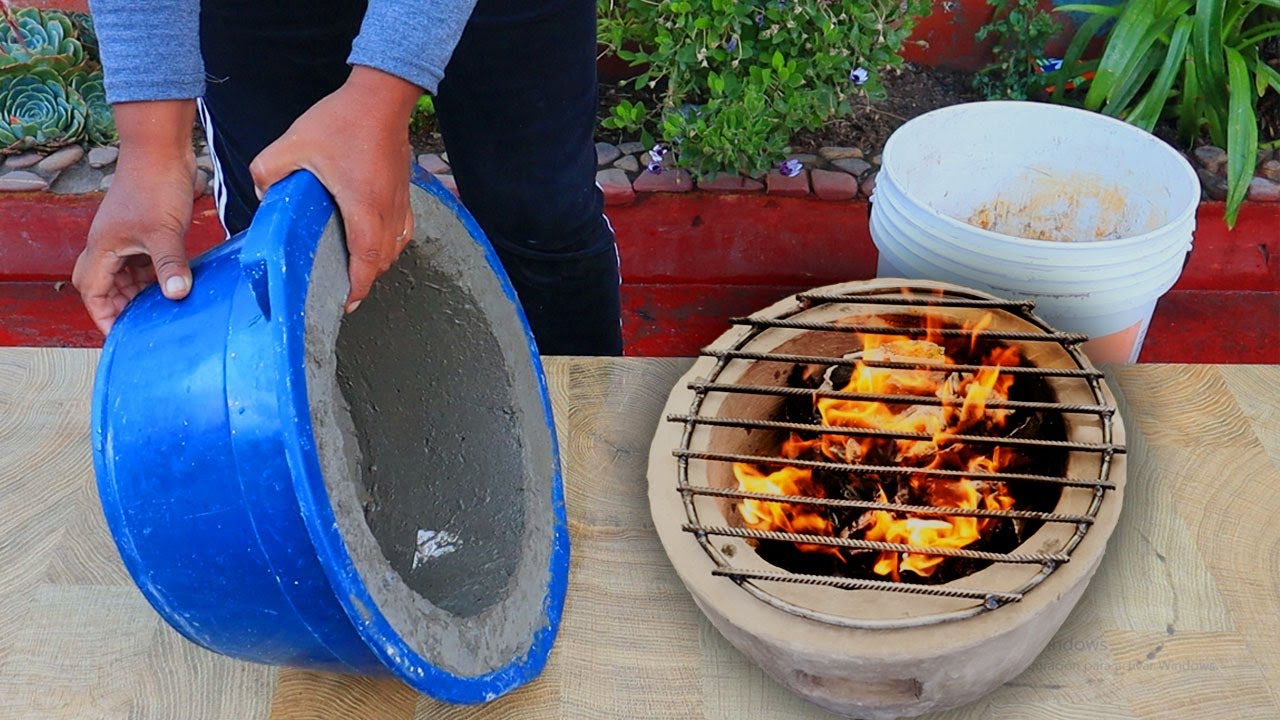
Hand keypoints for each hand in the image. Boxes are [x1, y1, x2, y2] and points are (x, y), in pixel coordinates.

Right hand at [73, 100, 197, 334]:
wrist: (161, 150)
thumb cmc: (155, 186)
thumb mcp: (165, 233)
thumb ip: (169, 266)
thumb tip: (177, 296)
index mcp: (103, 247)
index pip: (93, 292)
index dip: (104, 315)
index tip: (121, 335)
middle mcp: (108, 244)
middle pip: (106, 286)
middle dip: (122, 306)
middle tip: (147, 323)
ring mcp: (126, 236)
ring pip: (125, 274)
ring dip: (141, 290)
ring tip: (164, 307)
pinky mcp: (143, 229)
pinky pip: (142, 261)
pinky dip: (154, 274)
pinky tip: (174, 281)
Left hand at [250, 66, 420, 311]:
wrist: (382, 97)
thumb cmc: (344, 121)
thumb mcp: (293, 144)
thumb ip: (269, 171)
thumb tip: (263, 194)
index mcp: (363, 207)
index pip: (366, 262)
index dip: (357, 288)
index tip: (346, 302)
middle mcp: (388, 210)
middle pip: (383, 261)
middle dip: (365, 279)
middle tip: (342, 287)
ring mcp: (401, 202)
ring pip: (395, 248)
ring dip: (377, 261)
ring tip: (355, 266)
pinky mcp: (404, 192)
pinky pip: (402, 230)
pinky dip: (389, 243)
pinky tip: (373, 238)